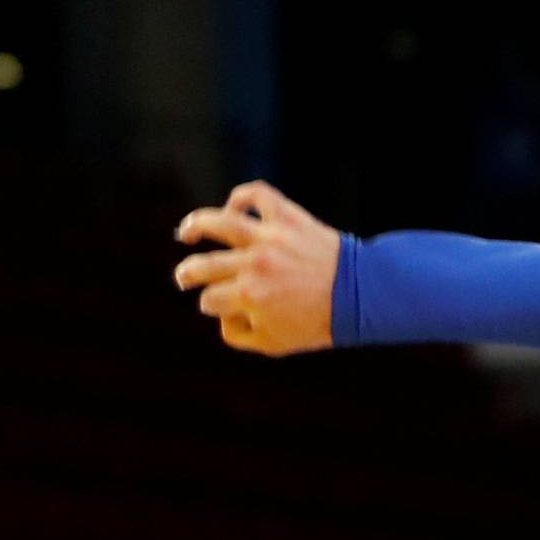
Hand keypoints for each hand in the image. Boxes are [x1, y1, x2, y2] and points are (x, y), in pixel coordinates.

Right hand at [173, 181, 339, 354]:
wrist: (357, 294)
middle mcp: (254, 264)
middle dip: (188, 274)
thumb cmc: (314, 323)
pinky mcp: (286, 215)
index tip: (218, 307)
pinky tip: (231, 207)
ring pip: (220, 222)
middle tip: (182, 278)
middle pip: (204, 265)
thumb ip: (237, 335)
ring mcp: (270, 236)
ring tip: (185, 232)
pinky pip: (256, 195)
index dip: (210, 307)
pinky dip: (240, 197)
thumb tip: (220, 316)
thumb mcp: (272, 344)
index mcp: (249, 296)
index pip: (210, 300)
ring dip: (196, 226)